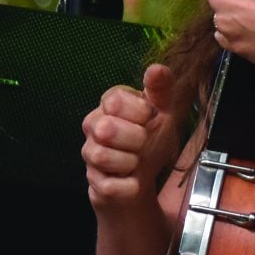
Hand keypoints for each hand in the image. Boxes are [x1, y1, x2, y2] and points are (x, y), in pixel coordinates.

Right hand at [82, 62, 187, 223]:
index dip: (138, 111)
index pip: (114, 100)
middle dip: (135, 138)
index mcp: (109, 105)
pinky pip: (109, 186)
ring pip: (101, 157)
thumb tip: (156, 69)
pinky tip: (134, 181)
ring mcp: (91, 156)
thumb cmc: (151, 141)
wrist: (145, 180)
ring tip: (137, 162)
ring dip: (130, 162)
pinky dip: (129, 186)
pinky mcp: (95, 184)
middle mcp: (94, 127)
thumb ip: (161, 89)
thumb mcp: (164, 112)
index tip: (149, 117)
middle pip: (104, 128)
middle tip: (144, 142)